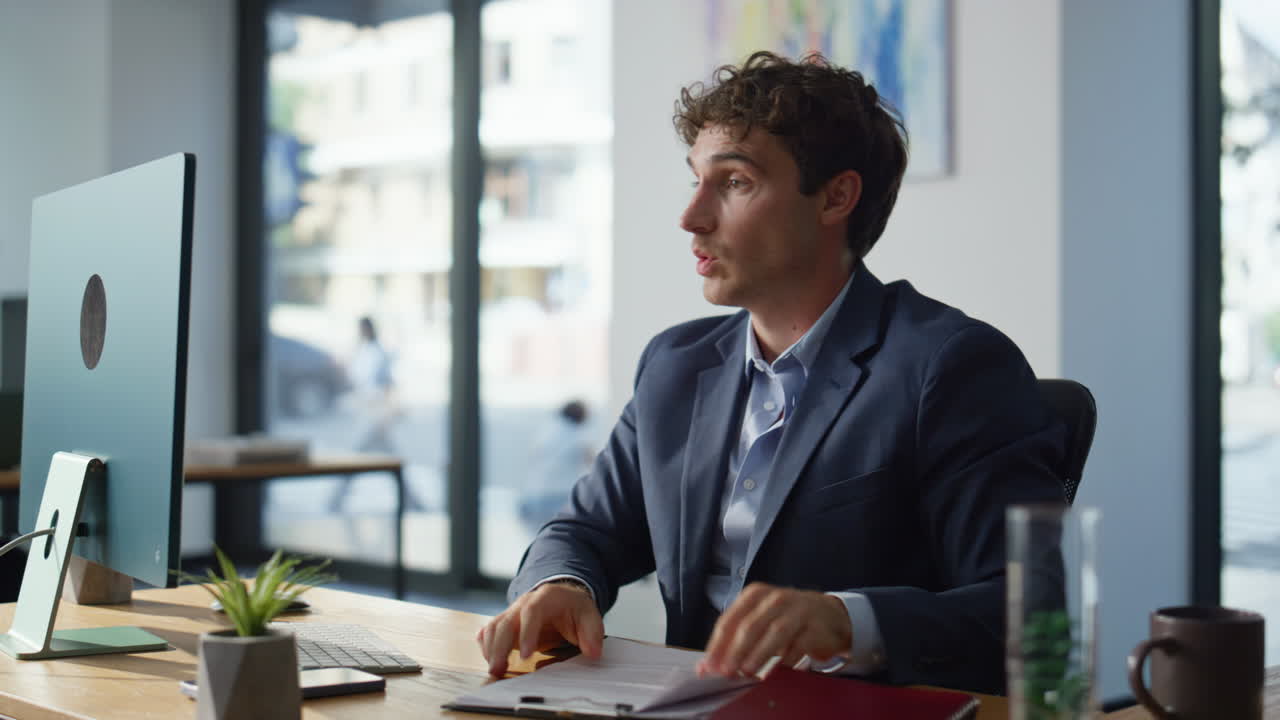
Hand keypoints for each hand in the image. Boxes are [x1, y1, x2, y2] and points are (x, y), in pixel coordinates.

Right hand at [475, 581, 603, 676]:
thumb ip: (592, 633)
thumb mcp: (589, 616)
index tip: (526, 655)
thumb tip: (593, 652)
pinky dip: (486, 645)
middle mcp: (523, 603)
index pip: (531, 612)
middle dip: (500, 646)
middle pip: (505, 621)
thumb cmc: (573, 607)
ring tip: (494, 671)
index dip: (526, 633)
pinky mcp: (505, 623)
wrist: (561, 596)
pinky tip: (489, 660)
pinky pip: (489, 631)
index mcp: (545, 598)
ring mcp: (512, 612)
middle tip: (499, 669)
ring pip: (494, 627)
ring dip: (490, 649)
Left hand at [697, 582, 851, 676]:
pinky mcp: (815, 625)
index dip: (717, 645)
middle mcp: (775, 598)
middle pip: (750, 625)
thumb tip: (708, 666)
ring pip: (774, 632)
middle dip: (735, 651)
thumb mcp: (759, 622)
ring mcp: (797, 609)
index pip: (729, 620)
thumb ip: (735, 640)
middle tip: (726, 672)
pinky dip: (786, 660)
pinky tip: (777, 672)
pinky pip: (798, 644)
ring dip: (759, 654)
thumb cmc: (786, 620)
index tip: (709, 666)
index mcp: (755, 595)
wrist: (828, 615)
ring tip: (748, 672)